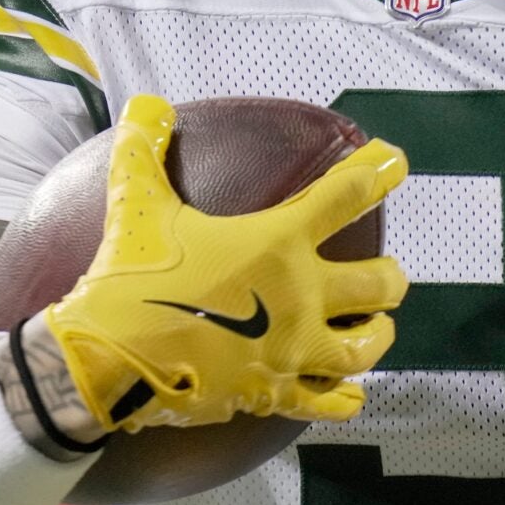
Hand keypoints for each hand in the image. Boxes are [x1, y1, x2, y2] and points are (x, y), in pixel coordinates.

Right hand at [41, 95, 408, 430]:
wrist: (109, 359)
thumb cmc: (130, 277)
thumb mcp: (136, 205)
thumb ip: (143, 151)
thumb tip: (143, 104)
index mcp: (276, 242)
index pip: (345, 195)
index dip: (376, 172)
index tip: (396, 161)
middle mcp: (299, 295)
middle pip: (379, 283)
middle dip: (389, 275)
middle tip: (387, 273)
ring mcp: (292, 350)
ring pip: (366, 345)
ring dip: (378, 333)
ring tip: (377, 326)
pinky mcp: (275, 393)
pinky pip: (329, 400)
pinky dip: (344, 395)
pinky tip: (350, 392)